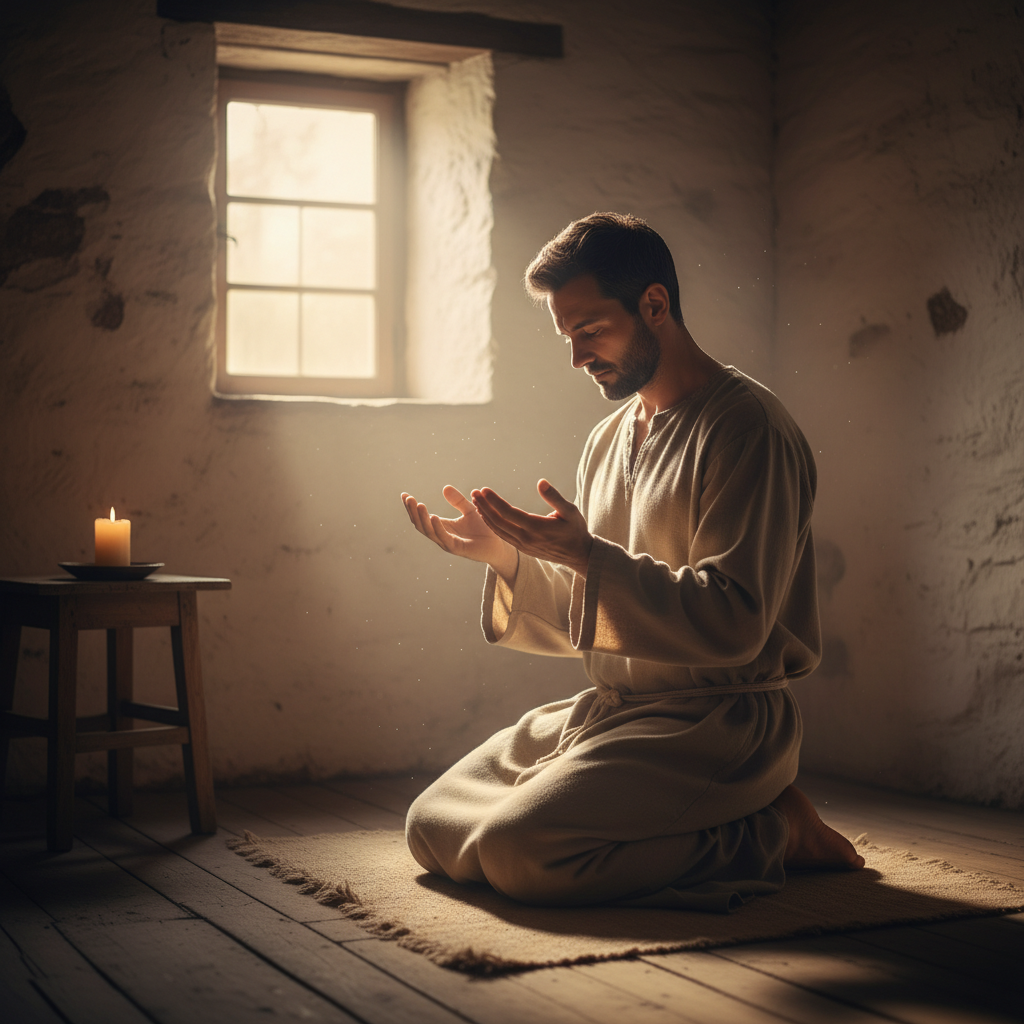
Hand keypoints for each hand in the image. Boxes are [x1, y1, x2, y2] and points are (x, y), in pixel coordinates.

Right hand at [401, 486, 517, 579]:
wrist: (498, 545)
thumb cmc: (484, 529)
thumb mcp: (470, 510)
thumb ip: (458, 501)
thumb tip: (445, 487)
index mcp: (441, 526)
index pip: (421, 517)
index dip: (412, 507)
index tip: (404, 495)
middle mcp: (441, 535)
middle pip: (421, 524)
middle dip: (413, 511)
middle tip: (408, 498)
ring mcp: (447, 543)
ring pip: (429, 532)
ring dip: (422, 518)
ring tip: (419, 505)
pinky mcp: (457, 548)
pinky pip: (443, 538)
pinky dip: (437, 527)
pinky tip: (433, 517)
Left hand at [471, 479, 592, 576]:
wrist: (579, 554)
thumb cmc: (576, 529)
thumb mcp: (570, 511)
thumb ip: (555, 497)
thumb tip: (541, 482)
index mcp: (537, 527)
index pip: (509, 512)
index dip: (494, 501)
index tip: (484, 489)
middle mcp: (527, 538)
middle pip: (499, 522)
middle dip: (484, 506)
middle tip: (474, 493)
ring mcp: (523, 546)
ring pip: (498, 531)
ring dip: (485, 516)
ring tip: (476, 502)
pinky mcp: (523, 549)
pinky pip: (503, 537)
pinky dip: (492, 525)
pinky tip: (486, 516)